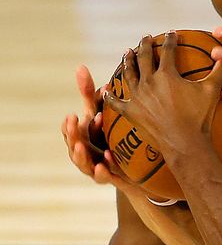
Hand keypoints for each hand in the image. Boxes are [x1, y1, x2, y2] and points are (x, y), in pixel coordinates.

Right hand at [62, 65, 135, 190]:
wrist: (130, 167)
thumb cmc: (108, 135)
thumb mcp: (99, 113)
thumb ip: (89, 94)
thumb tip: (81, 67)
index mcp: (81, 137)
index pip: (69, 131)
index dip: (69, 125)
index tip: (73, 114)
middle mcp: (84, 153)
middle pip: (73, 146)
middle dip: (72, 135)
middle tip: (74, 124)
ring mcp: (94, 166)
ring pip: (83, 163)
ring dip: (81, 155)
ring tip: (82, 146)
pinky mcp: (109, 178)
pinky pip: (104, 177)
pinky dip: (103, 170)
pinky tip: (107, 162)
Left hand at [103, 32, 221, 152]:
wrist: (184, 143)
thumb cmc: (199, 117)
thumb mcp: (213, 90)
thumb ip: (220, 70)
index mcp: (167, 74)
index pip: (168, 50)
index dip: (170, 39)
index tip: (171, 33)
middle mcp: (148, 82)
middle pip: (144, 58)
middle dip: (145, 45)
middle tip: (146, 38)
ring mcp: (137, 97)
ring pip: (128, 74)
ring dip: (127, 61)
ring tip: (127, 53)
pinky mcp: (130, 112)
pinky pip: (116, 102)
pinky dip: (110, 95)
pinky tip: (106, 89)